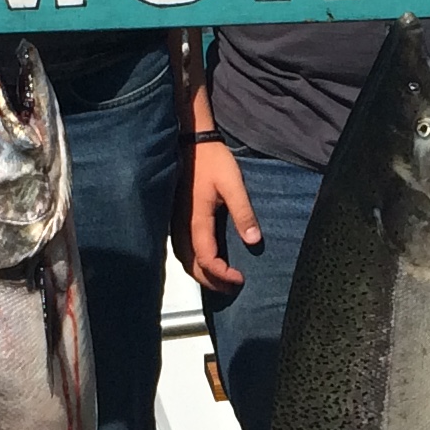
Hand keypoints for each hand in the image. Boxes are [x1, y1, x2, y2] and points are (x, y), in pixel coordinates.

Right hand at [176, 139, 260, 293]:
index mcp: (196, 220)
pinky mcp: (175, 218)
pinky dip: (193, 262)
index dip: (222, 275)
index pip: (206, 259)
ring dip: (201, 274)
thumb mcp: (233, 184)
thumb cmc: (213, 161)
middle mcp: (181, 226)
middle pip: (191, 266)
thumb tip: (254, 241)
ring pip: (183, 259)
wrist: (190, 141)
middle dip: (211, 281)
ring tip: (221, 280)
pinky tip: (206, 261)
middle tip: (232, 287)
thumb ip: (243, 212)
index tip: (240, 279)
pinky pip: (181, 249)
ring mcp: (175, 222)